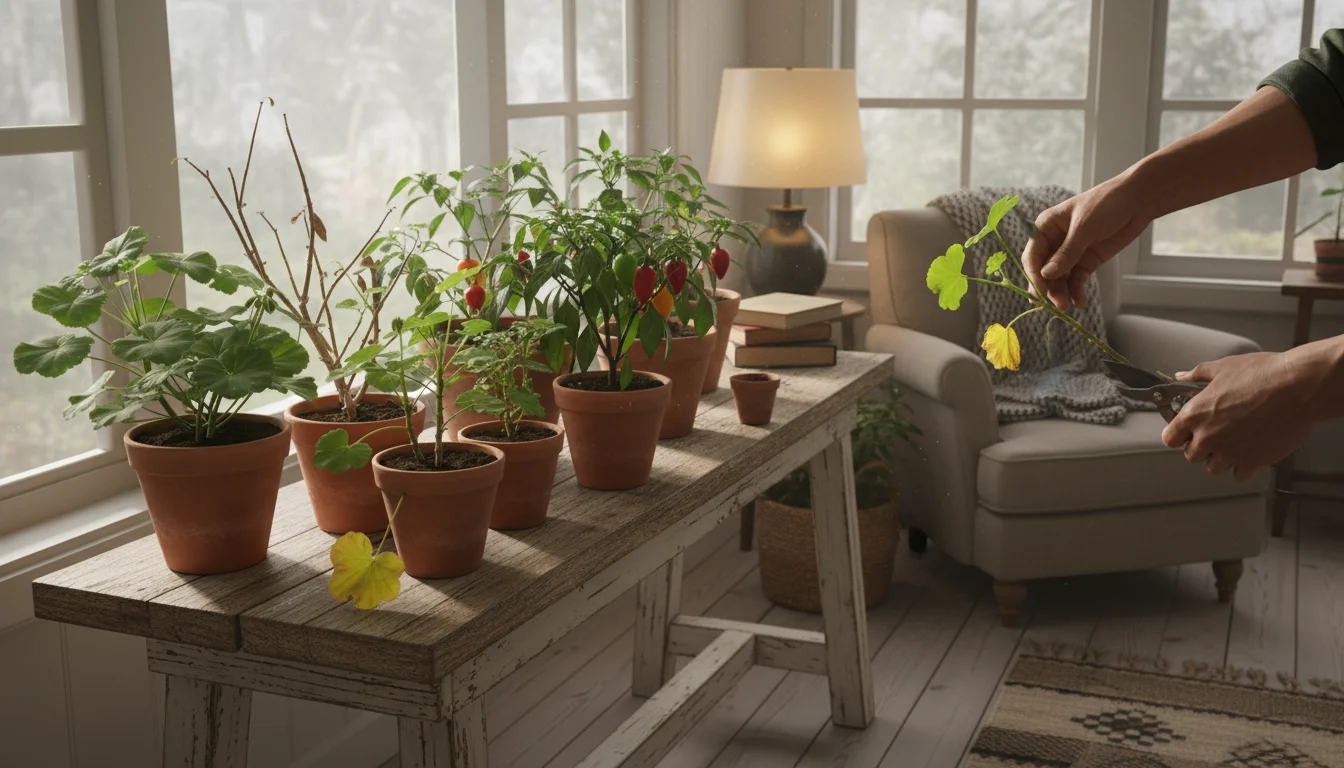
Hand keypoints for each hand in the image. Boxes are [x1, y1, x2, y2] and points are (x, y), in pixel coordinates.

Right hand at [1022, 174, 1152, 309]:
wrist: (1138, 201)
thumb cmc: (1106, 204)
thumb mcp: (1085, 227)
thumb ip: (1066, 253)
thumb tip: (1046, 275)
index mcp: (1046, 228)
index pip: (1032, 256)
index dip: (1034, 275)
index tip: (1040, 293)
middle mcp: (1054, 242)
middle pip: (1044, 271)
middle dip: (1048, 288)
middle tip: (1056, 304)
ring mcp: (1071, 253)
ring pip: (1059, 279)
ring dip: (1061, 293)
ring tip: (1067, 306)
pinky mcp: (1086, 261)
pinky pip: (1076, 280)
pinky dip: (1076, 291)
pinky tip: (1080, 301)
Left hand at [1160, 351, 1316, 479]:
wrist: (1298, 387)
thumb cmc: (1263, 375)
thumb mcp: (1223, 367)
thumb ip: (1196, 376)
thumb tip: (1180, 376)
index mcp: (1195, 415)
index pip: (1169, 438)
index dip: (1177, 434)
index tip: (1185, 432)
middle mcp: (1208, 437)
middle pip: (1192, 455)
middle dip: (1201, 446)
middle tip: (1216, 432)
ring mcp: (1230, 453)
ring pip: (1214, 467)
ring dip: (1222, 457)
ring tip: (1236, 440)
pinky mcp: (1253, 462)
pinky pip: (1239, 474)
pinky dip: (1244, 466)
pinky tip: (1252, 449)